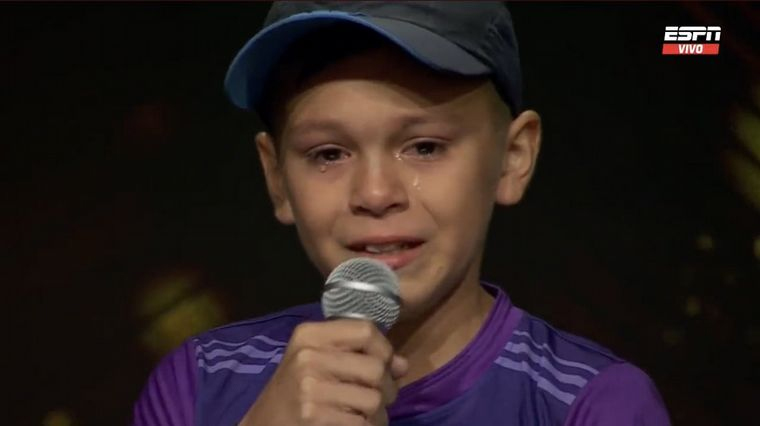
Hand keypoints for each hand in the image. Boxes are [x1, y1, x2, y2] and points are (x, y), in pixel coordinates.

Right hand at [239, 319, 408, 425]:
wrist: (263, 424)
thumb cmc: (294, 390)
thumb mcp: (316, 360)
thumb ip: (358, 355)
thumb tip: (402, 364)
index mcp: (309, 335)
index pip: (365, 330)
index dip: (385, 349)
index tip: (385, 365)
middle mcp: (308, 357)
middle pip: (376, 368)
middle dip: (388, 388)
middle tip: (379, 398)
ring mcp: (310, 389)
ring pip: (375, 400)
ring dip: (379, 414)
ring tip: (366, 416)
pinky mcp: (315, 418)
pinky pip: (363, 424)